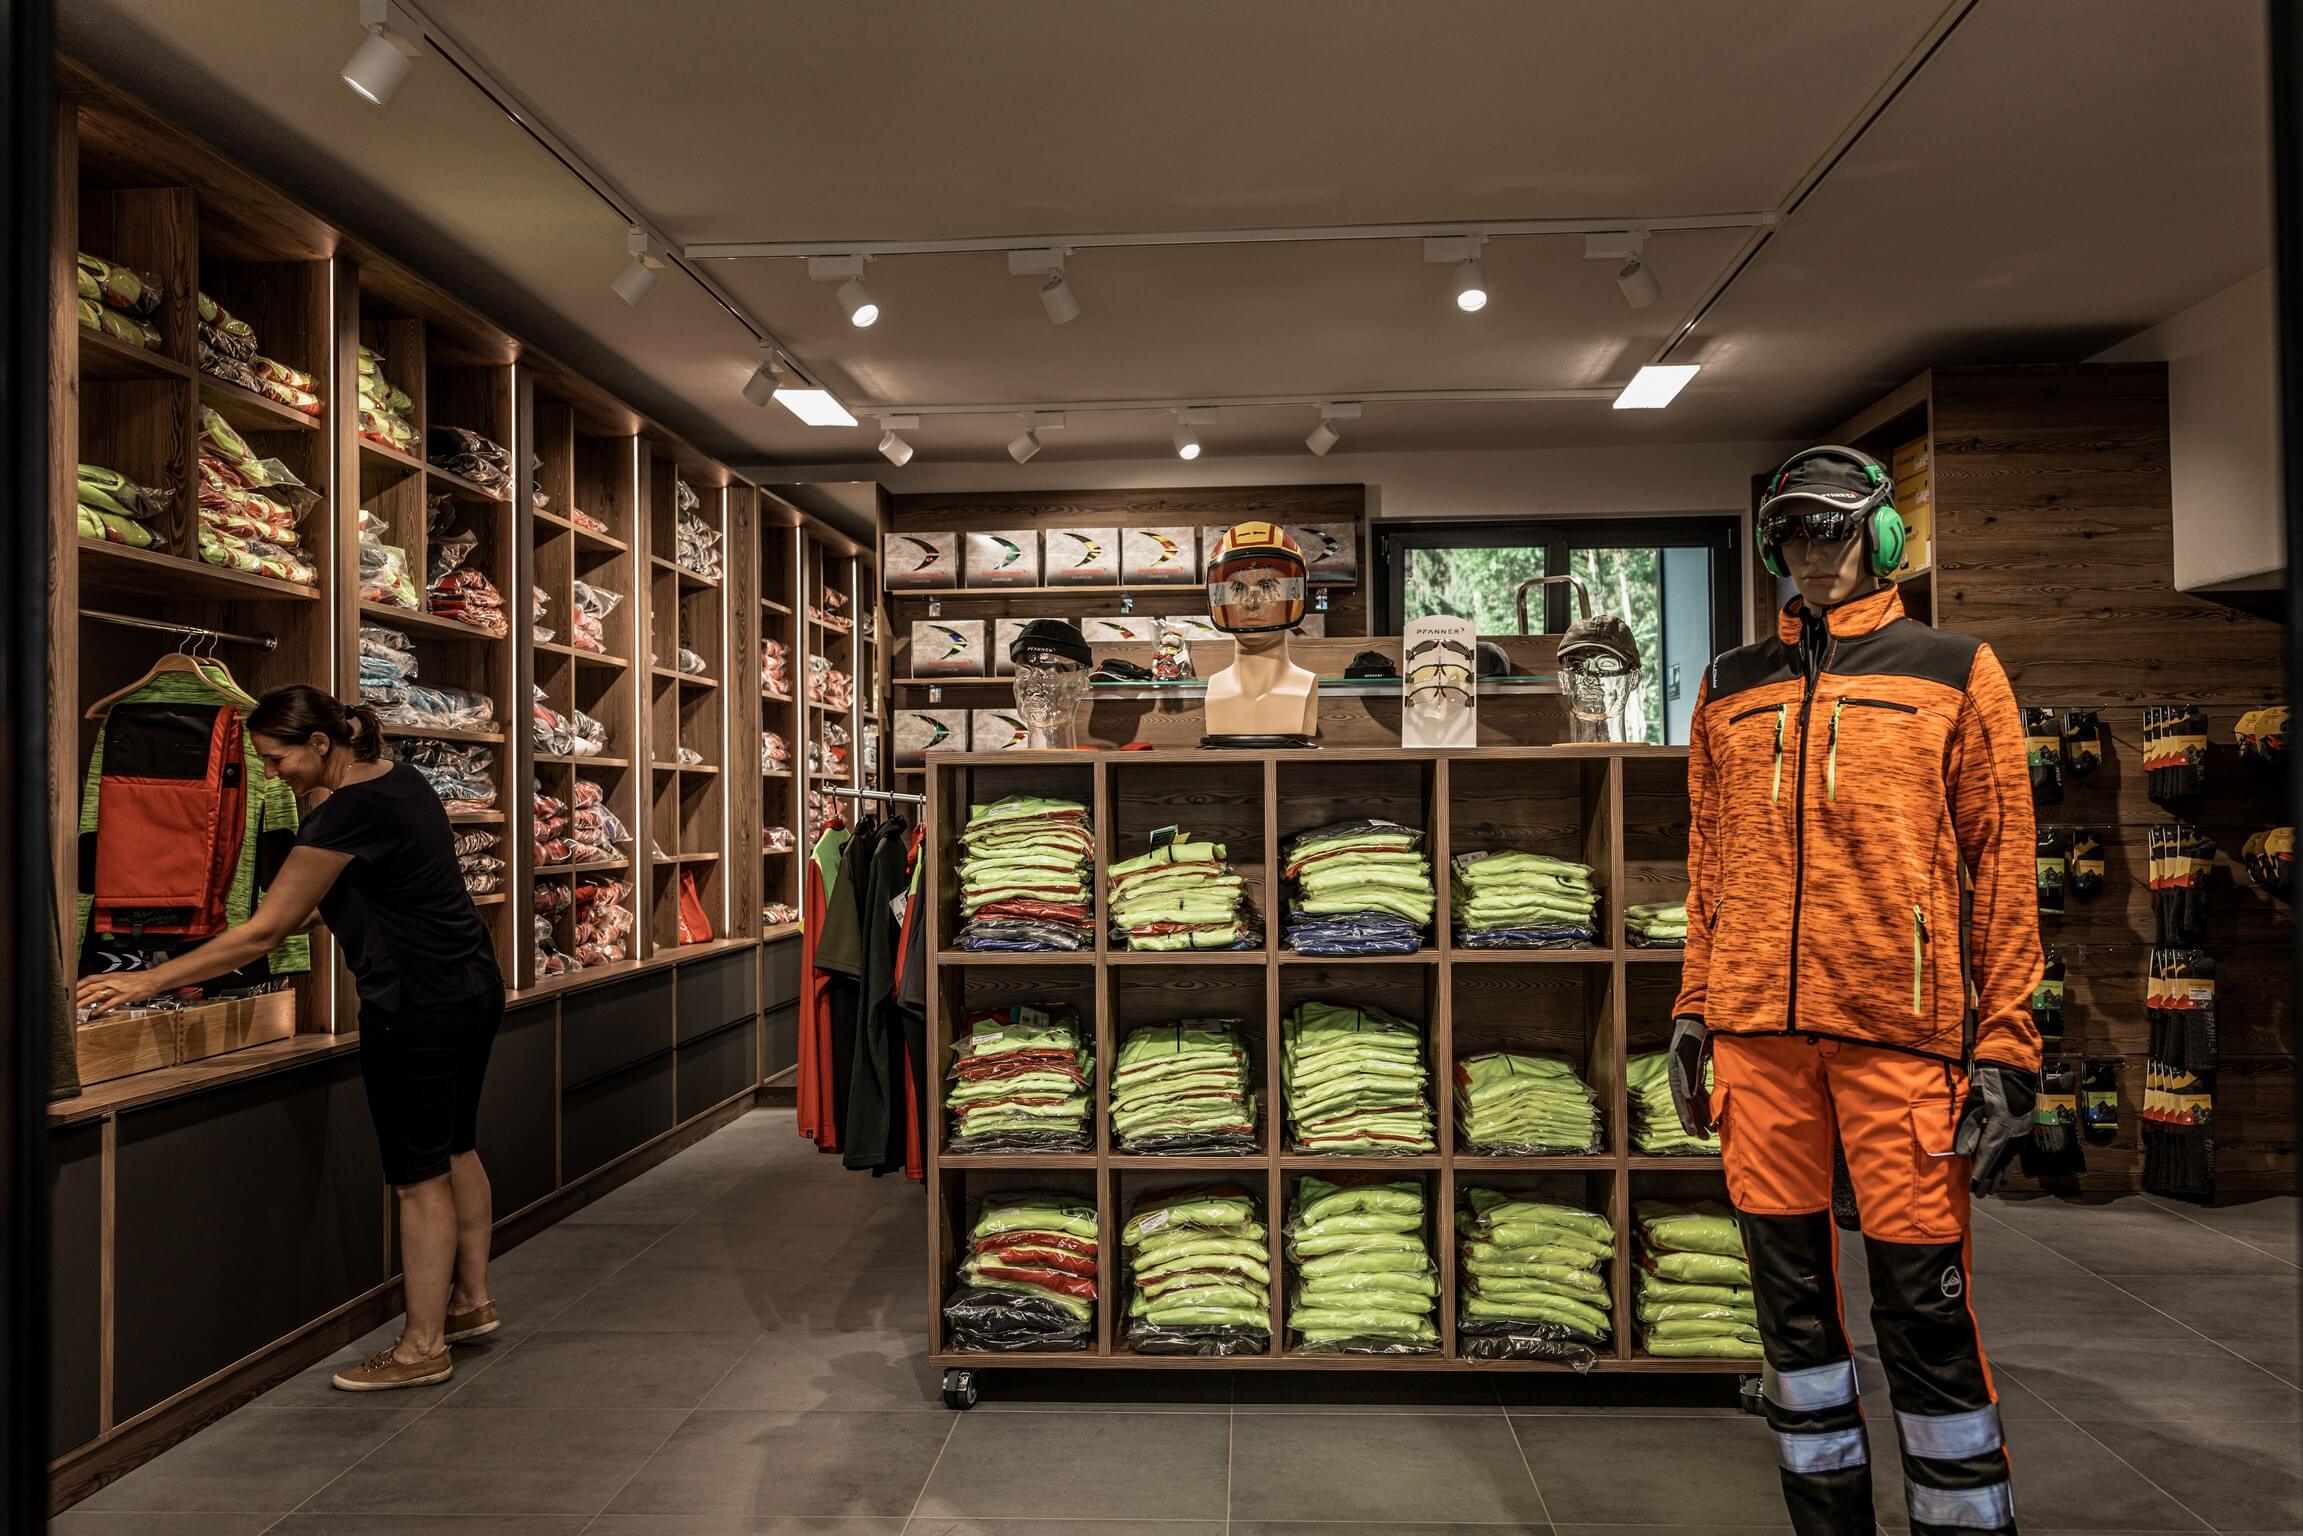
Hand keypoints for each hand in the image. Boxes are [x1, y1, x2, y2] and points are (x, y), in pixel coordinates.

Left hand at [76, 971, 163, 1016]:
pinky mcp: (124, 996)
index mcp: (110, 976)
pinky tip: (94, 1013)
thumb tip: (98, 991)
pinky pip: (110, 1003)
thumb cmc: (139, 980)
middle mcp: (112, 981)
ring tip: (76, 1008)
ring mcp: (118, 989)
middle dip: (78, 994)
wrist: (153, 979)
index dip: (78, 984)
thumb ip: (109, 985)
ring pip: (98, 994)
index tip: (70, 989)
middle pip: (90, 986)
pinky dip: (101, 1008)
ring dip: (85, 1001)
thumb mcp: (121, 979)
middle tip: (69, 1001)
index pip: (90, 978)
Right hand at [1667, 1015, 1714, 1139]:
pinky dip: (1706, 1102)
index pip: (1681, 1100)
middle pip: (1687, 1103)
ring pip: (1694, 1099)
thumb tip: (1689, 1096)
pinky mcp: (1696, 1070)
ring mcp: (1688, 1073)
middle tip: (1703, 1137)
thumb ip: (1691, 1074)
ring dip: (1701, 1114)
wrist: (1698, 1016)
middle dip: (1695, 1120)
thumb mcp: (1693, 1053)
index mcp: (1677, 1072)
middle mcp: (1680, 1075)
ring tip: (1710, 1130)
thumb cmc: (1696, 1033)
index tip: (1692, 1132)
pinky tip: (1713, 1112)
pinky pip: (1700, 1091)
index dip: (1686, 1117)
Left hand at [1954, 1060, 2037, 1195]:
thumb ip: (1968, 1128)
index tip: (1973, 1186)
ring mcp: (2021, 1131)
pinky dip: (2007, 1163)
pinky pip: (2015, 1151)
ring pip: (2010, 1158)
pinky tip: (2004, 1171)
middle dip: (1990, 1179)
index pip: (1987, 1154)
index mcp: (2000, 1126)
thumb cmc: (1990, 1083)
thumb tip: (1962, 1152)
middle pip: (2000, 1161)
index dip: (1980, 1172)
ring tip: (1992, 1189)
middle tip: (1981, 1194)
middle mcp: (2014, 1133)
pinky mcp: (2024, 1128)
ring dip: (2000, 1174)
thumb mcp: (1974, 1102)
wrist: (2014, 1069)